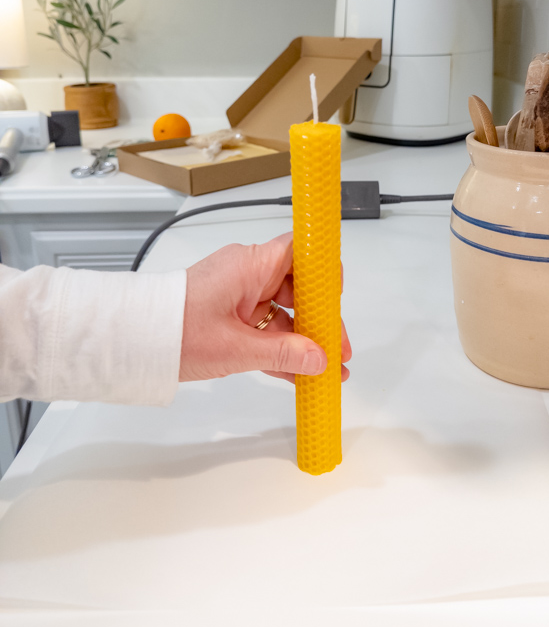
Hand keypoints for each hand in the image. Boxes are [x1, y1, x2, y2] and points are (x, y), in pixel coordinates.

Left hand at [180, 232, 350, 384]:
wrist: (131, 341)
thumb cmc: (173, 330)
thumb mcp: (235, 349)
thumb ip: (283, 354)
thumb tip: (319, 359)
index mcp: (250, 264)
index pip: (302, 252)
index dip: (325, 273)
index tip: (339, 302)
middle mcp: (248, 273)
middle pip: (300, 288)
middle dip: (321, 320)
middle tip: (339, 351)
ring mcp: (240, 294)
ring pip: (285, 312)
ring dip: (304, 341)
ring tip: (327, 370)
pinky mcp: (231, 314)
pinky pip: (266, 328)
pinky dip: (281, 348)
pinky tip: (300, 373)